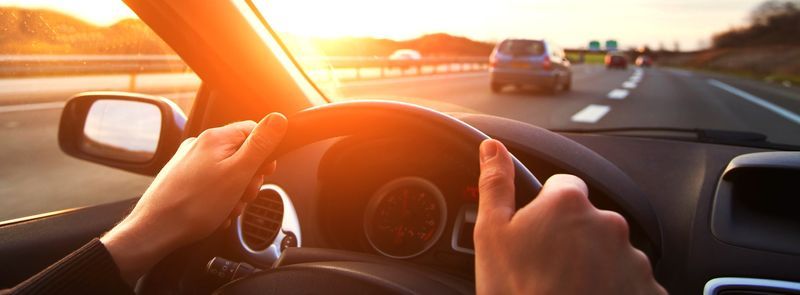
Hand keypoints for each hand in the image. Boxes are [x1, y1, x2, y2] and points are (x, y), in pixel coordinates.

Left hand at [100, 113, 287, 282]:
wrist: (155, 229)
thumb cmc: (194, 205)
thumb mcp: (238, 173)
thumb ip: (260, 145)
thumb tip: (278, 119)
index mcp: (215, 138)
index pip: (253, 131)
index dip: (265, 153)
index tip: (265, 173)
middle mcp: (200, 145)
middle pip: (241, 153)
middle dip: (249, 178)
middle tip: (244, 195)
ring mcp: (189, 162)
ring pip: (227, 172)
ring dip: (235, 192)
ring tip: (227, 208)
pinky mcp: (182, 178)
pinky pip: (211, 184)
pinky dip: (219, 198)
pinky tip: (216, 213)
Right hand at [474, 139, 665, 293]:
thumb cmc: (518, 292)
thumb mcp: (491, 235)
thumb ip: (496, 184)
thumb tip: (493, 148)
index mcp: (569, 204)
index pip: (562, 187)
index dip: (546, 209)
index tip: (537, 234)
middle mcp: (608, 224)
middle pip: (588, 220)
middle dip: (572, 238)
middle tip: (547, 268)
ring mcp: (632, 258)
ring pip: (610, 251)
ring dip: (594, 265)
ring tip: (567, 289)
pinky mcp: (647, 289)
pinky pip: (630, 281)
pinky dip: (614, 289)